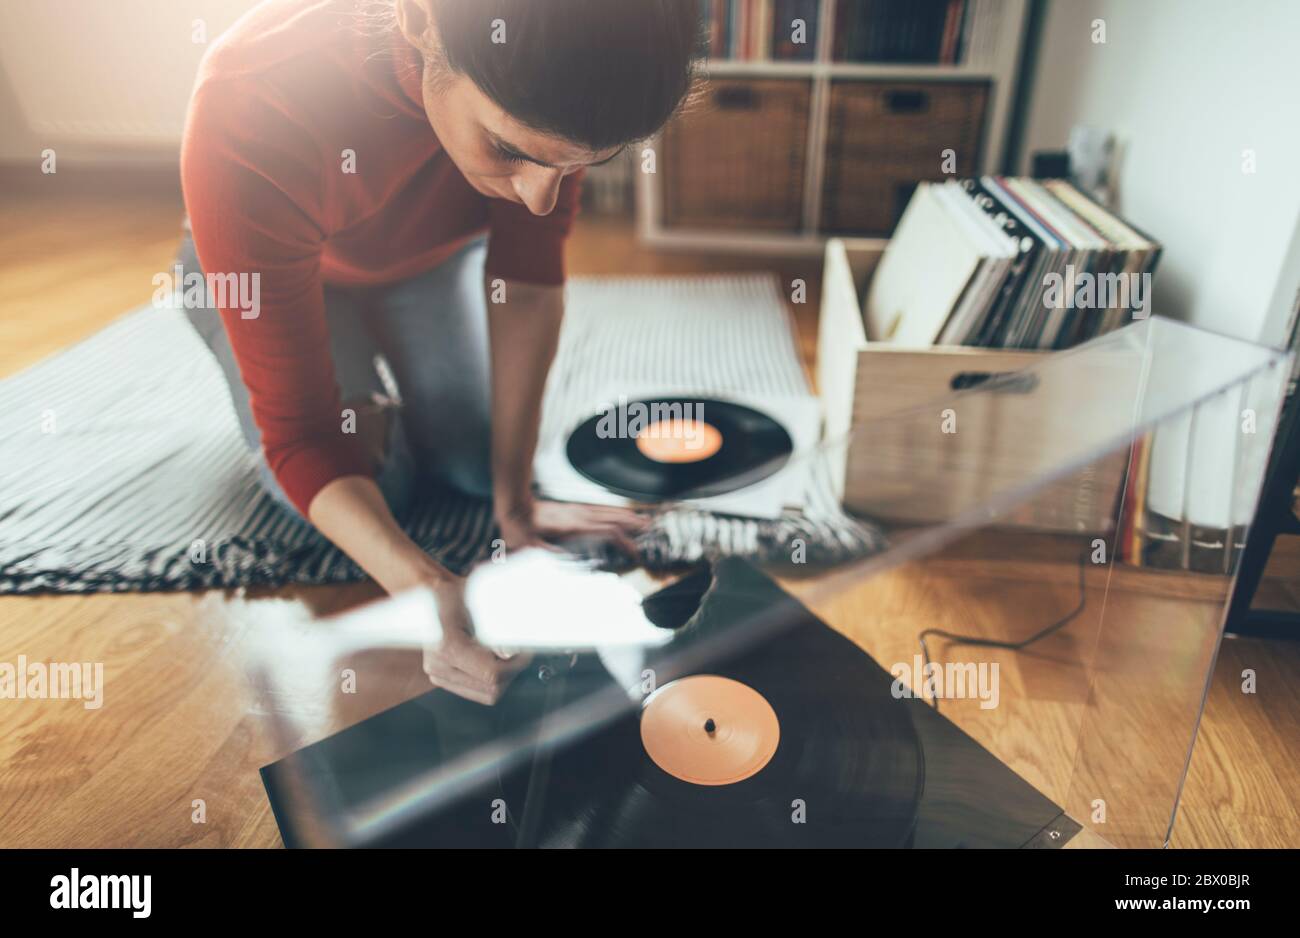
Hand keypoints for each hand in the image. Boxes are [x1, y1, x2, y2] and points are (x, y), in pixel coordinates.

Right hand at [422, 575, 530, 704]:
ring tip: (503, 653)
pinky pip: (477, 692)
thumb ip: (497, 628)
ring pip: (486, 694)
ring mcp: (438, 674)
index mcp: (446, 647)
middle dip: (511, 672)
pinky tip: (491, 659)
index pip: (491, 674)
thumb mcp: (480, 604)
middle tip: (518, 651)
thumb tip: (511, 654)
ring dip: (501, 677)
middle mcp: (438, 665)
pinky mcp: (443, 678)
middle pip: (491, 689)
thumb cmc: (456, 595)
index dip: (515, 665)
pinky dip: (490, 678)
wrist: (434, 597)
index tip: (525, 652)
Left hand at [496, 499, 648, 557]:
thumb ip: (545, 550)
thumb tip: (559, 556)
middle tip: (649, 528)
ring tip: (641, 519)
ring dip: (625, 515)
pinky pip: (598, 509)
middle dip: (632, 523)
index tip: (634, 551)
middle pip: (612, 517)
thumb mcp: (530, 544)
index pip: (606, 531)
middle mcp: (578, 515)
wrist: (514, 508)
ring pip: (607, 511)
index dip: (623, 541)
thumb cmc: (522, 530)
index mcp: (573, 525)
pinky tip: (618, 513)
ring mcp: (576, 510)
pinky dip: (612, 511)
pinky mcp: (572, 509)